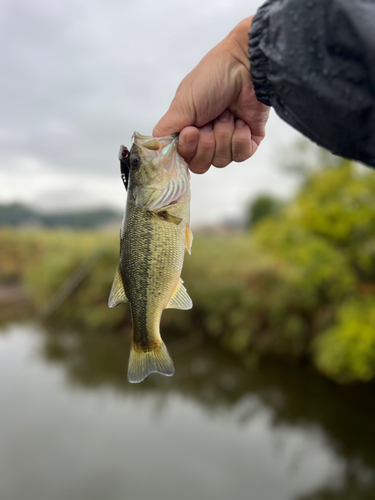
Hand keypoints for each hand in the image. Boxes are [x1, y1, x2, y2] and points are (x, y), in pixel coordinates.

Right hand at [153, 17, 269, 173]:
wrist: (246, 67)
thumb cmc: (212, 79)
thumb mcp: (181, 105)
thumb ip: (166, 131)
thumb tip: (156, 150)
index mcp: (189, 130)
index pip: (184, 159)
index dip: (188, 150)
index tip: (192, 130)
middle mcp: (207, 138)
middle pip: (201, 164)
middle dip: (207, 143)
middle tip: (211, 120)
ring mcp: (228, 141)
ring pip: (221, 160)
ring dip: (224, 134)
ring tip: (228, 114)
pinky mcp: (249, 141)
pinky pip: (241, 155)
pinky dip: (240, 138)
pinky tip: (241, 121)